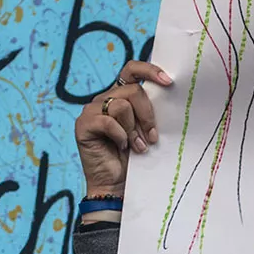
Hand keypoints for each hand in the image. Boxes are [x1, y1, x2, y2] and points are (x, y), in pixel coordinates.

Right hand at [74, 60, 171, 197]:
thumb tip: (168, 95)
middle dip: (147, 115)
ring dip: (134, 129)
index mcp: (122, 95)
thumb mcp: (147, 129)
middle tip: (152, 137)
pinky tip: (122, 147)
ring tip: (138, 147)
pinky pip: (108, 121)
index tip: (168, 82)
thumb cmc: (136, 157)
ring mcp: (92, 110)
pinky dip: (120, 136)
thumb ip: (151, 111)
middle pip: (133, 91)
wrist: (117, 184)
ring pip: (121, 106)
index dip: (150, 71)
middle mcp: (106, 98)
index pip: (132, 69)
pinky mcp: (84, 124)